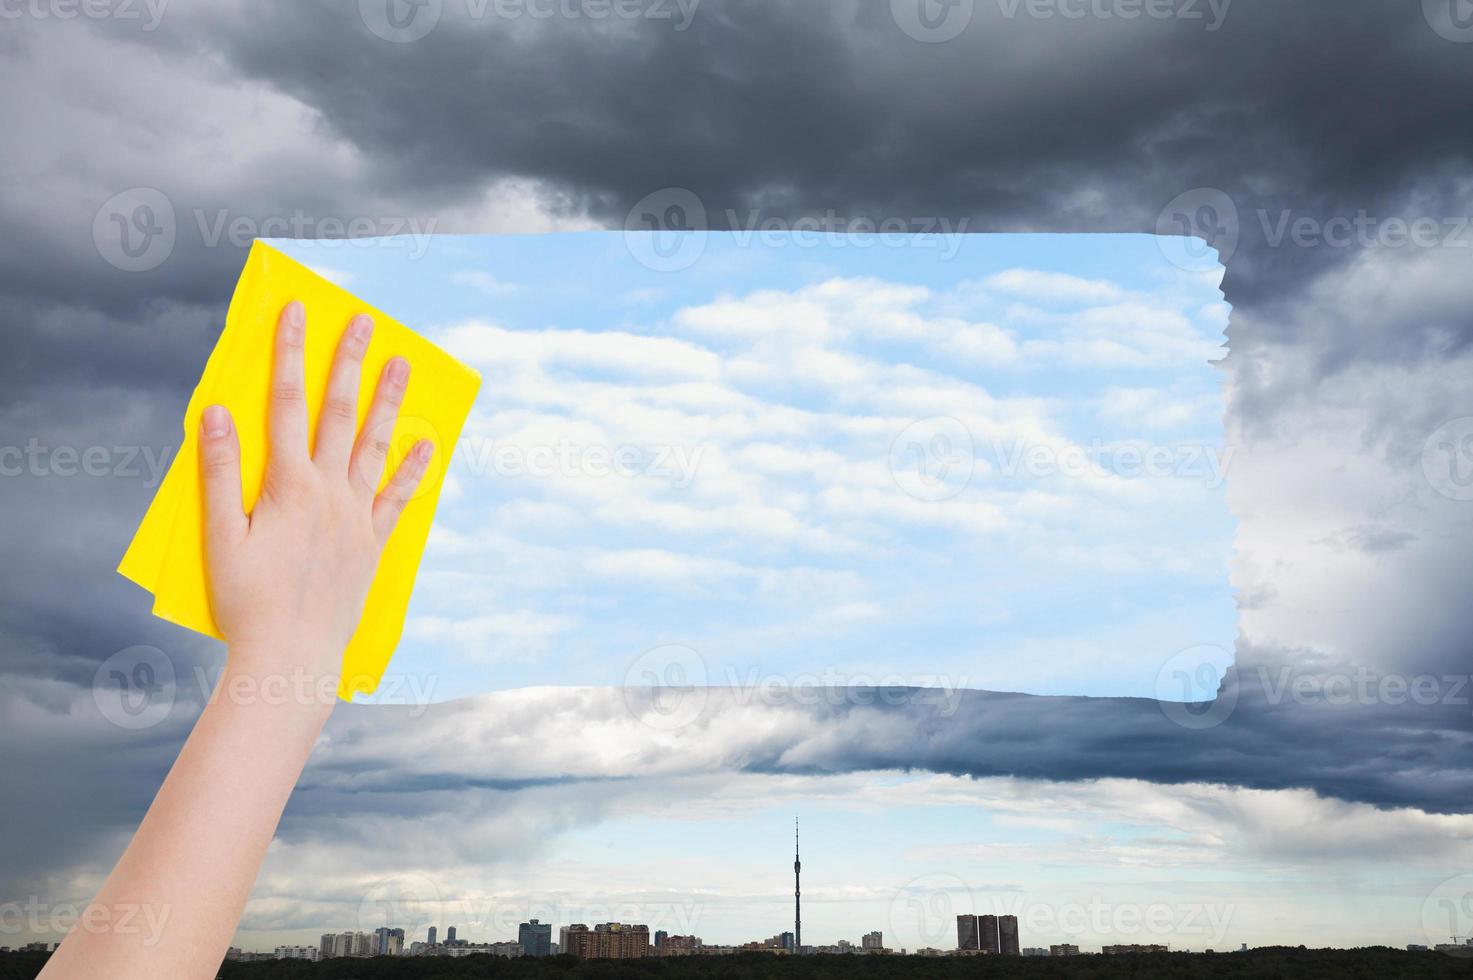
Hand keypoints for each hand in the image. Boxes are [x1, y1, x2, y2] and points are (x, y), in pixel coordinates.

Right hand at [197, 299, 431, 685]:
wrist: (291, 656)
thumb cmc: (246, 601)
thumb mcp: (219, 535)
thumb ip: (218, 470)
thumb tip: (214, 412)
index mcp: (287, 485)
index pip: (285, 404)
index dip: (290, 354)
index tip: (296, 313)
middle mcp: (329, 492)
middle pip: (340, 414)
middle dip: (349, 363)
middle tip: (364, 322)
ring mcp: (357, 517)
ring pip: (376, 446)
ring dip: (388, 402)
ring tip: (402, 364)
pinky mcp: (374, 544)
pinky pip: (398, 498)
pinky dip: (412, 469)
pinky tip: (426, 443)